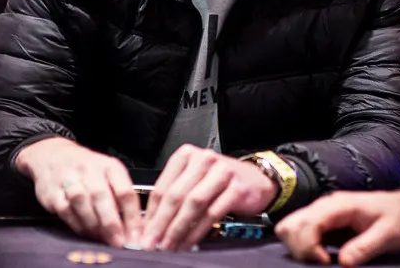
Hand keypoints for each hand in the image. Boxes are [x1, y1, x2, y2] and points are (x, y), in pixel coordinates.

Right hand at [14, 137, 141, 247]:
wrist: (53, 155)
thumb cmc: (88, 170)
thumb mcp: (109, 174)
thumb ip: (120, 198)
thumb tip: (132, 230)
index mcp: (110, 166)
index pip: (125, 191)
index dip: (131, 217)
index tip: (135, 237)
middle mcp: (89, 170)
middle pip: (101, 196)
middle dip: (111, 223)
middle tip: (117, 242)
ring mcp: (69, 179)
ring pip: (81, 203)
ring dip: (93, 225)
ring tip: (102, 239)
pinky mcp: (52, 192)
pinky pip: (65, 210)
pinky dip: (77, 225)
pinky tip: (85, 232)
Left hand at [140, 145, 278, 250]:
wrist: (256, 179)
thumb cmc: (220, 180)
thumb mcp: (194, 180)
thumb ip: (174, 196)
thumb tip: (151, 224)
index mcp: (187, 155)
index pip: (163, 186)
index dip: (151, 213)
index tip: (143, 233)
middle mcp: (204, 159)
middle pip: (176, 196)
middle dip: (161, 223)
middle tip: (152, 243)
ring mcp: (221, 173)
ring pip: (193, 204)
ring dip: (178, 229)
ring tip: (169, 246)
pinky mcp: (236, 189)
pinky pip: (212, 213)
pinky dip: (198, 231)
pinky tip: (189, 242)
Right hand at [275, 188, 399, 266]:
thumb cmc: (397, 218)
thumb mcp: (389, 234)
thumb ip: (366, 246)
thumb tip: (343, 262)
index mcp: (339, 205)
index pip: (307, 223)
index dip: (309, 246)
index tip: (326, 262)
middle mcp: (323, 206)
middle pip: (290, 225)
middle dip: (300, 248)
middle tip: (323, 262)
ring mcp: (320, 213)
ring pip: (289, 228)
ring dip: (299, 248)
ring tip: (320, 259)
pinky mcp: (320, 222)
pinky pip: (298, 233)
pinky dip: (303, 247)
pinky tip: (321, 256)